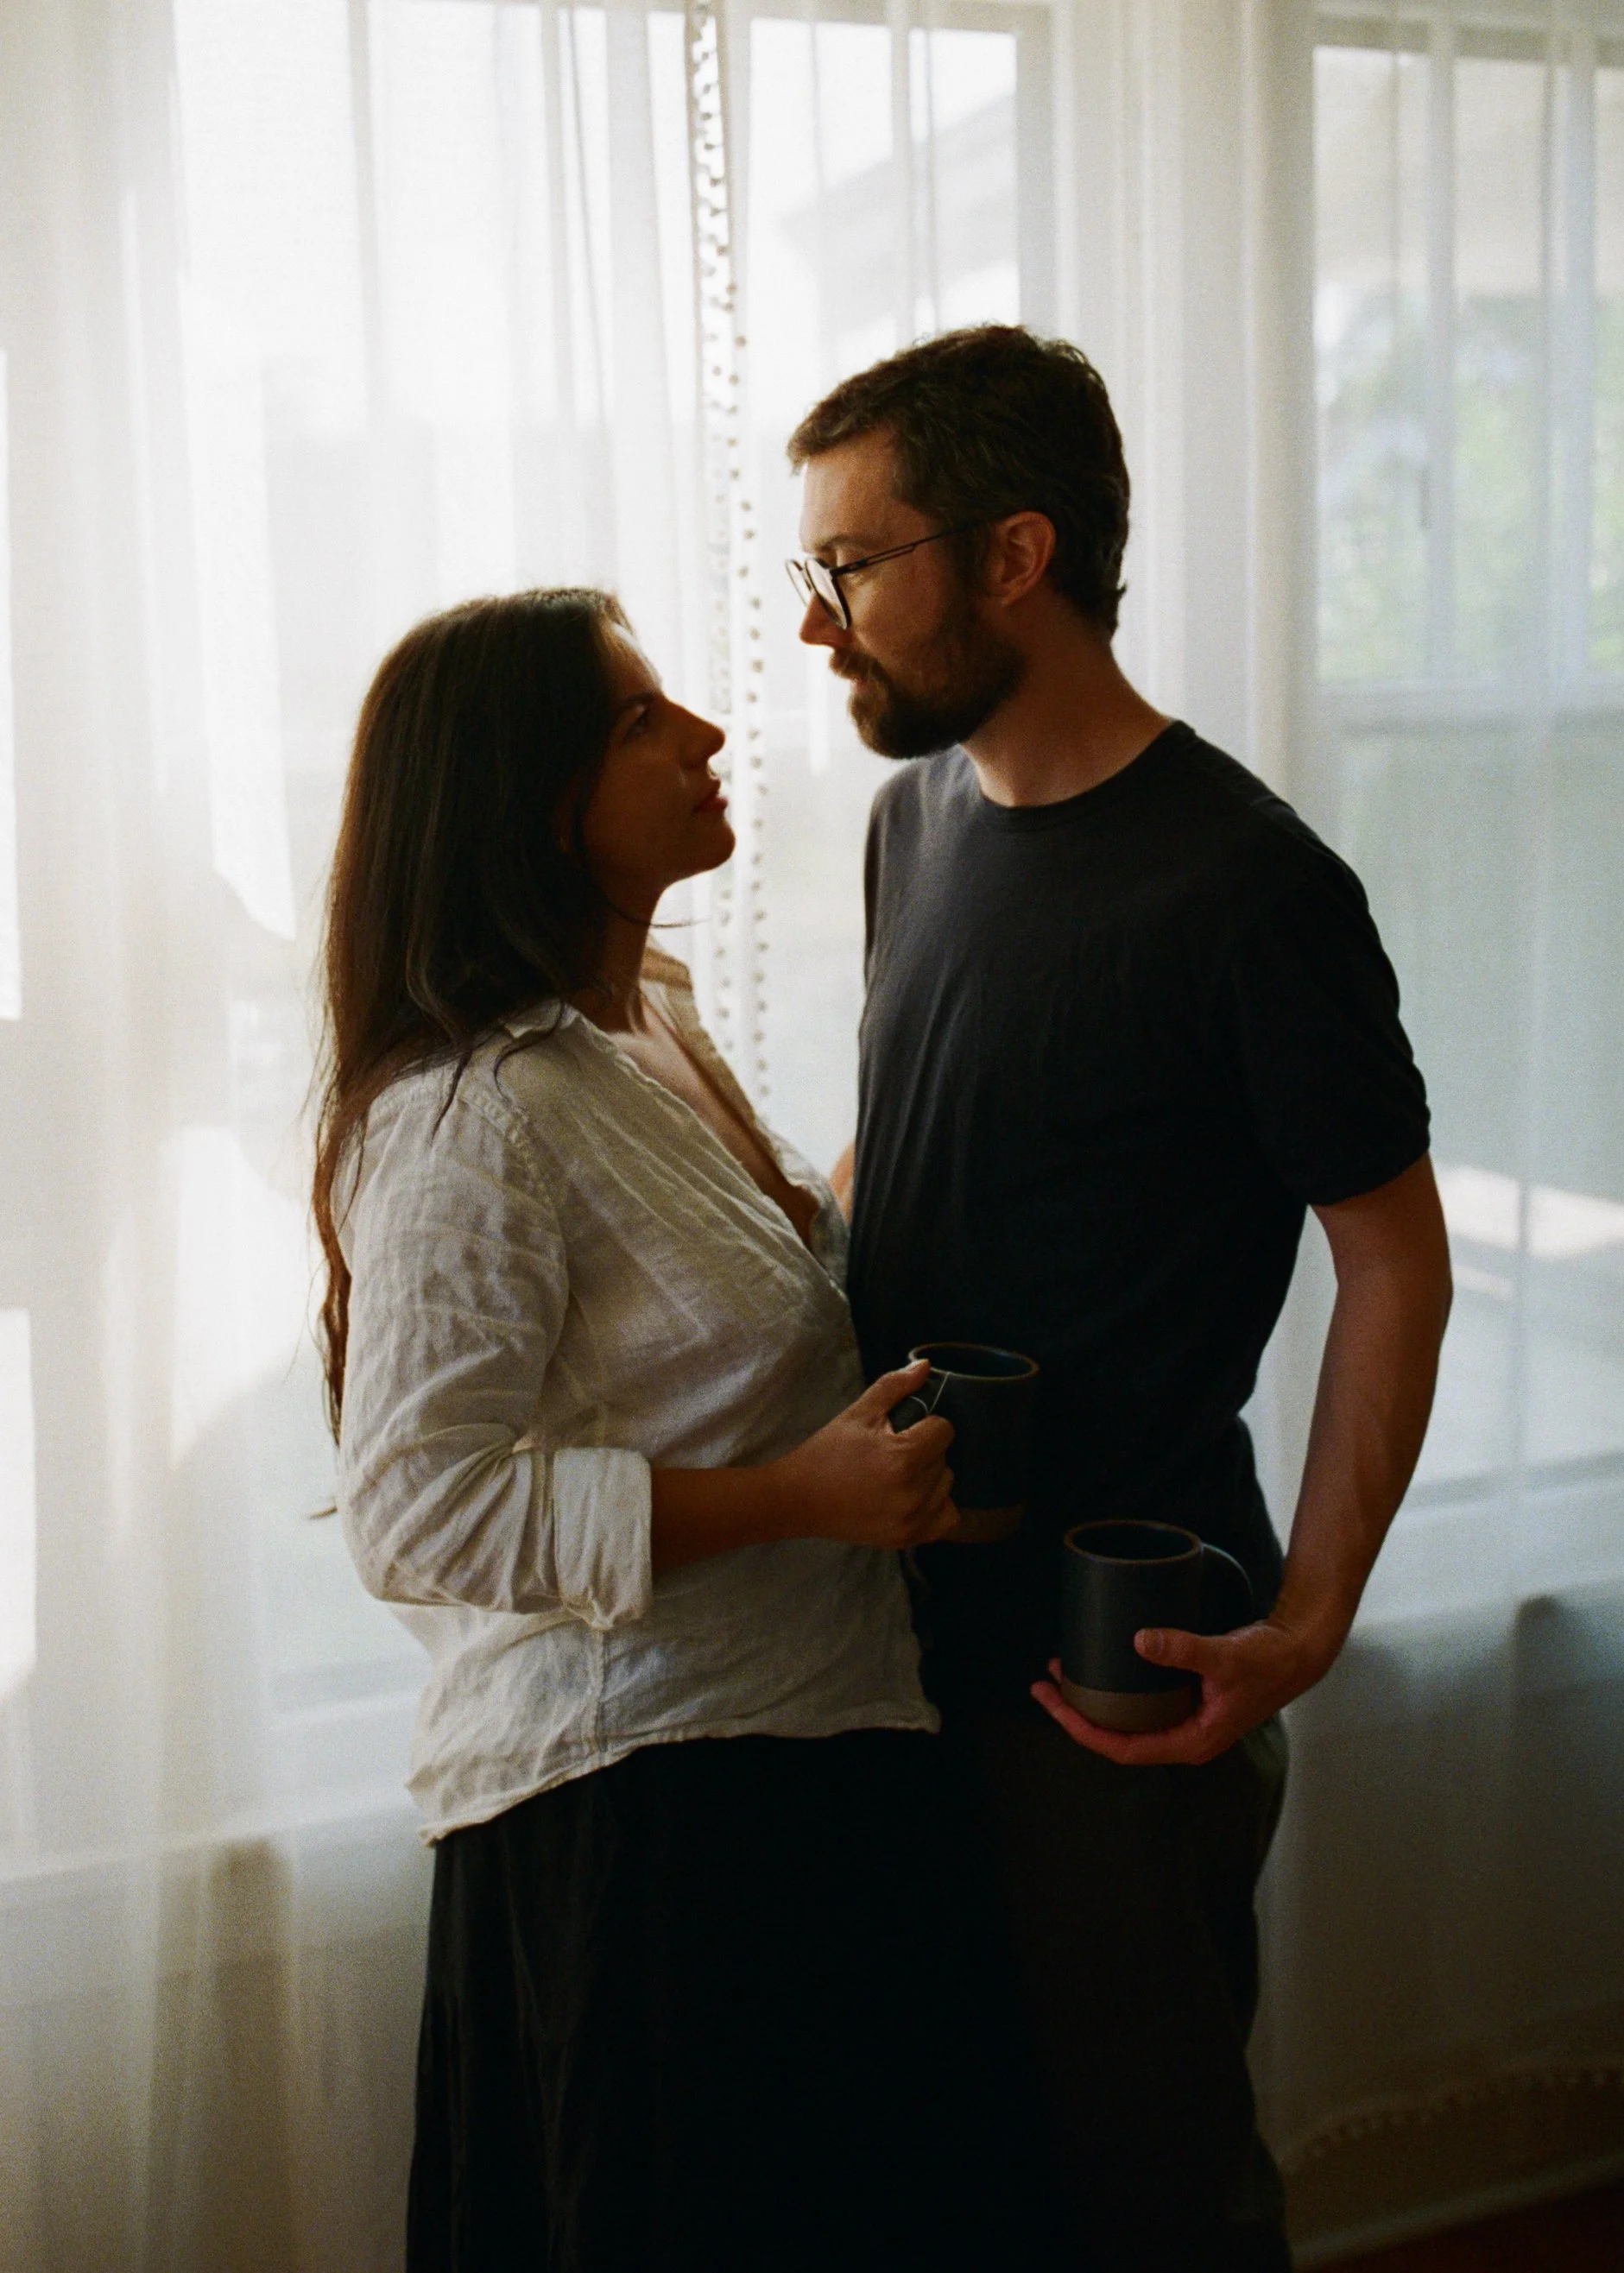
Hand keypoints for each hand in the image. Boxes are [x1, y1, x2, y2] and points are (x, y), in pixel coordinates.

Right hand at [769, 1361, 958, 1550]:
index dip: (925, 1424)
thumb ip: (896, 1387)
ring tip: (899, 1474)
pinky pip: (946, 1519)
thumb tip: (926, 1366)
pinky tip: (914, 1497)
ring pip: (947, 1486)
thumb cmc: (827, 1453)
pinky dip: (937, 1506)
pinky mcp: (906, 1538)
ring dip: (931, 1477)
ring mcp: (911, 1520)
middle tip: (893, 1451)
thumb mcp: (859, 1413)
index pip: (945, 1430)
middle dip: (926, 1450)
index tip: (901, 1430)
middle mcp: (913, 1494)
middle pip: (946, 1458)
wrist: (798, 1499)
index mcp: (903, 1458)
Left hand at [1030, 1616, 1333, 1765]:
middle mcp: (1183, 1736)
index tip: (1055, 1704)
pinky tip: (1101, 1665)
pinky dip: (1116, 1686)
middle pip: (1118, 1736)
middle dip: (1078, 1713)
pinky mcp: (1187, 1699)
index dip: (1085, 1730)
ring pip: (1128, 1718)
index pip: (1124, 1749)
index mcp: (1190, 1742)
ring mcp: (1185, 1719)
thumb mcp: (1225, 1657)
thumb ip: (1184, 1649)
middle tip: (1043, 1684)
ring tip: (1062, 1671)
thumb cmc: (1268, 1662)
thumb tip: (1140, 1640)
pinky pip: (1141, 1701)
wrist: (1297, 1652)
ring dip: (1094, 1699)